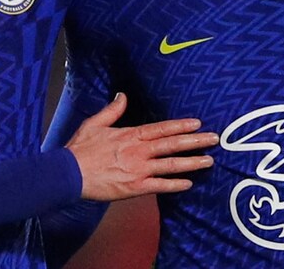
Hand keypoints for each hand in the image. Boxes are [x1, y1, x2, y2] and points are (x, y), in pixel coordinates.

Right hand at [65, 93, 217, 200]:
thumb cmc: (80, 149)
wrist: (69, 174)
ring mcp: (139, 170)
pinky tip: (189, 183)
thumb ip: (113, 110)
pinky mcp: (135, 187)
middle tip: (214, 139)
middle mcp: (138, 151)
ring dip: (192, 162)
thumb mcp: (95, 123)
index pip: (162, 128)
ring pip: (171, 165)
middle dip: (195, 141)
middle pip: (172, 144)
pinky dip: (175, 185)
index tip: (197, 123)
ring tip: (209, 161)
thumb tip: (123, 95)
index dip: (181, 125)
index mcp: (130, 135)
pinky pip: (160, 186)